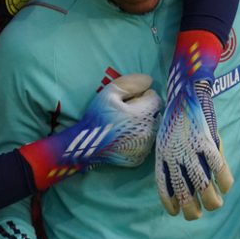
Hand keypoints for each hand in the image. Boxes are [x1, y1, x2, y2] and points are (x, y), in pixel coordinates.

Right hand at [19, 74, 161, 189]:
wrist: (84, 146)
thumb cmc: (97, 117)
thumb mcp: (110, 93)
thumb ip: (131, 83)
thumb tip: (149, 80)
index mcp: (144, 115)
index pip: (155, 98)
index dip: (142, 96)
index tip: (129, 100)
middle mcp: (149, 132)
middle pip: (155, 114)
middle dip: (144, 110)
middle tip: (125, 112)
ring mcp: (145, 148)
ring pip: (152, 129)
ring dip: (143, 124)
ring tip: (124, 125)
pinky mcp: (139, 158)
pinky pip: (145, 143)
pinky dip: (138, 139)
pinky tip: (124, 137)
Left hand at [156, 30, 233, 219]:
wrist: (188, 84)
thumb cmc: (180, 109)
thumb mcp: (169, 133)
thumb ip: (175, 153)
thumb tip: (185, 175)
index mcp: (162, 152)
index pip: (163, 184)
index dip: (169, 201)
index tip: (175, 212)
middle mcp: (174, 152)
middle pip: (183, 189)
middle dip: (191, 207)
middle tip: (197, 215)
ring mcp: (190, 146)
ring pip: (201, 182)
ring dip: (210, 198)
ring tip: (216, 205)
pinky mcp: (206, 138)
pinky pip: (218, 165)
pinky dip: (225, 178)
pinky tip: (228, 185)